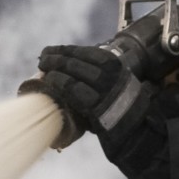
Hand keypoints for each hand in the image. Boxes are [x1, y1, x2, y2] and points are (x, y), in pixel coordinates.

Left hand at [36, 45, 151, 145]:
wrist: (136, 128)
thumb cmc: (121, 102)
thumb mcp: (116, 79)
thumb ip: (98, 70)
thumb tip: (69, 62)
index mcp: (115, 64)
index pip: (85, 52)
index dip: (64, 50)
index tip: (51, 50)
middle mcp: (110, 74)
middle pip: (76, 61)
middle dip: (56, 58)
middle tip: (42, 58)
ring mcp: (104, 90)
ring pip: (73, 74)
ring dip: (55, 70)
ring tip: (44, 70)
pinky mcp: (97, 107)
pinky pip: (74, 92)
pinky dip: (60, 84)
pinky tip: (51, 82)